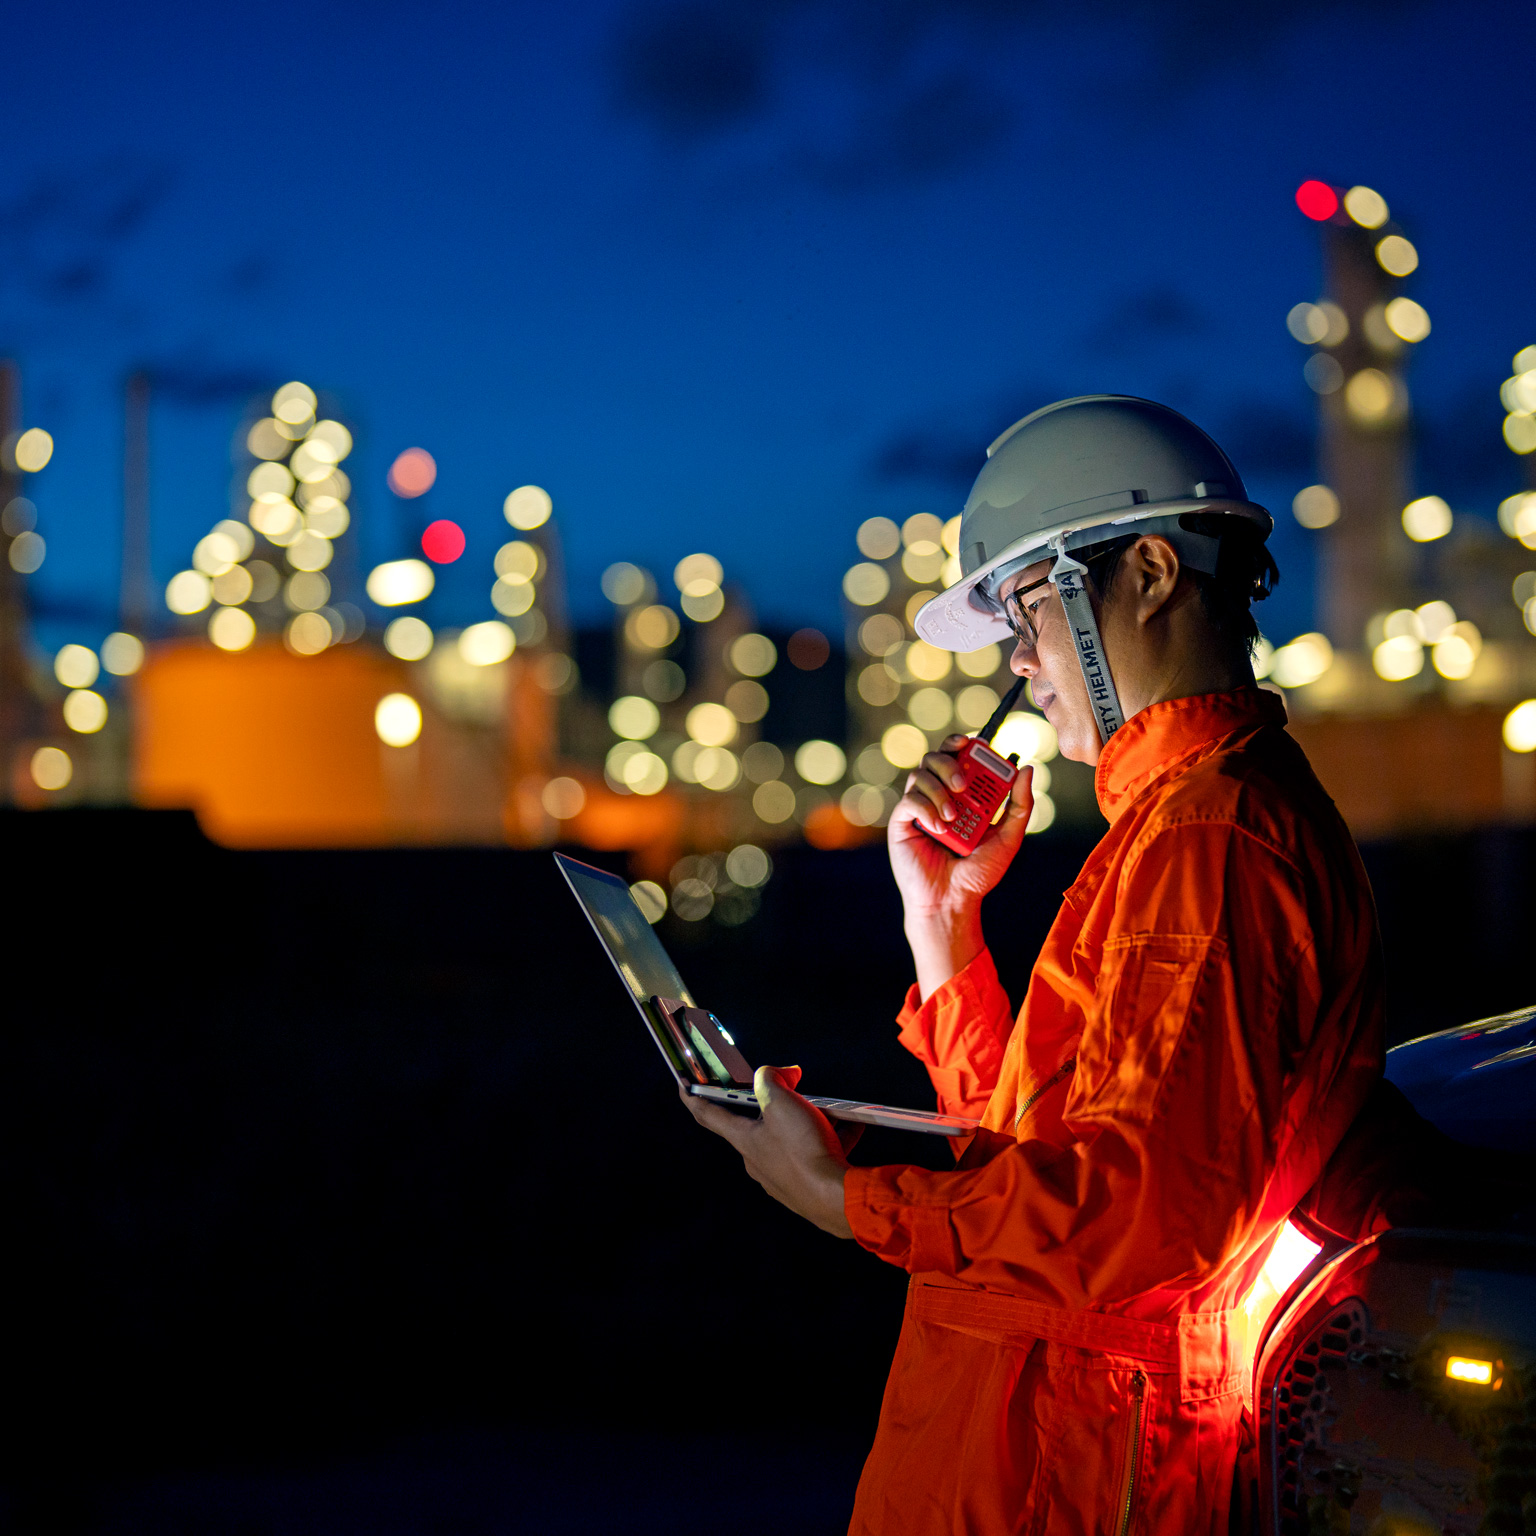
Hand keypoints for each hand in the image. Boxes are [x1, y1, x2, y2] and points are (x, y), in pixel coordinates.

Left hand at [681, 1066, 855, 1238]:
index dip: (694, 1097)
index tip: (683, 1086)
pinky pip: (816, 1152)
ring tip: (830, 1109)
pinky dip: (831, 1136)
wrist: (837, 1198)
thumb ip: (772, 1077)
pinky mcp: (808, 1184)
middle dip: (776, 1102)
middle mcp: (759, 1161)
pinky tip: (851, 1127)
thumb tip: (783, 1073)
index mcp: (744, 1141)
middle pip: (759, 1123)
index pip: (709, 1115)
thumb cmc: (803, 1152)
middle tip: (793, 1086)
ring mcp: (784, 1175)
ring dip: (809, 1119)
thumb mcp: (781, 1102)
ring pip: (792, 1137)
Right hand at [888, 743, 1032, 998]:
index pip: (956, 756)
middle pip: (934, 758)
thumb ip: (1020, 805)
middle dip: (948, 762)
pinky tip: (939, 827)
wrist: (953, 901)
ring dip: (938, 789)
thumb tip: (1027, 769)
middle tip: (962, 782)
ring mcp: (918, 808)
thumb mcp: (1009, 838)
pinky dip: (925, 808)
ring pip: (919, 775)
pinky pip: (908, 801)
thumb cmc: (978, 873)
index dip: (960, 742)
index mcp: (961, 794)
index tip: (971, 742)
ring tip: (953, 817)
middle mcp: (937, 796)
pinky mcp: (902, 822)